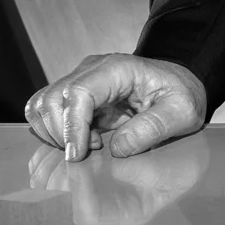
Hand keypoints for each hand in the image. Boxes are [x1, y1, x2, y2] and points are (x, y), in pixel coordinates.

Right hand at [24, 55, 207, 161]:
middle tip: (86, 153)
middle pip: (53, 98)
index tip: (78, 154)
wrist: (178, 83)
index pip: (78, 92)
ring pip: (42, 104)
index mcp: (118, 69)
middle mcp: (92, 70)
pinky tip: (81, 141)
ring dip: (54, 133)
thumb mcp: (182, 112)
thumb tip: (118, 147)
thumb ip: (154, 128)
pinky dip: (53, 131)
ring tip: (87, 145)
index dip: (72, 126)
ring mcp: (81, 80)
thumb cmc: (180, 95)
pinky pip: (48, 112)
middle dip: (60, 133)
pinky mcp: (76, 95)